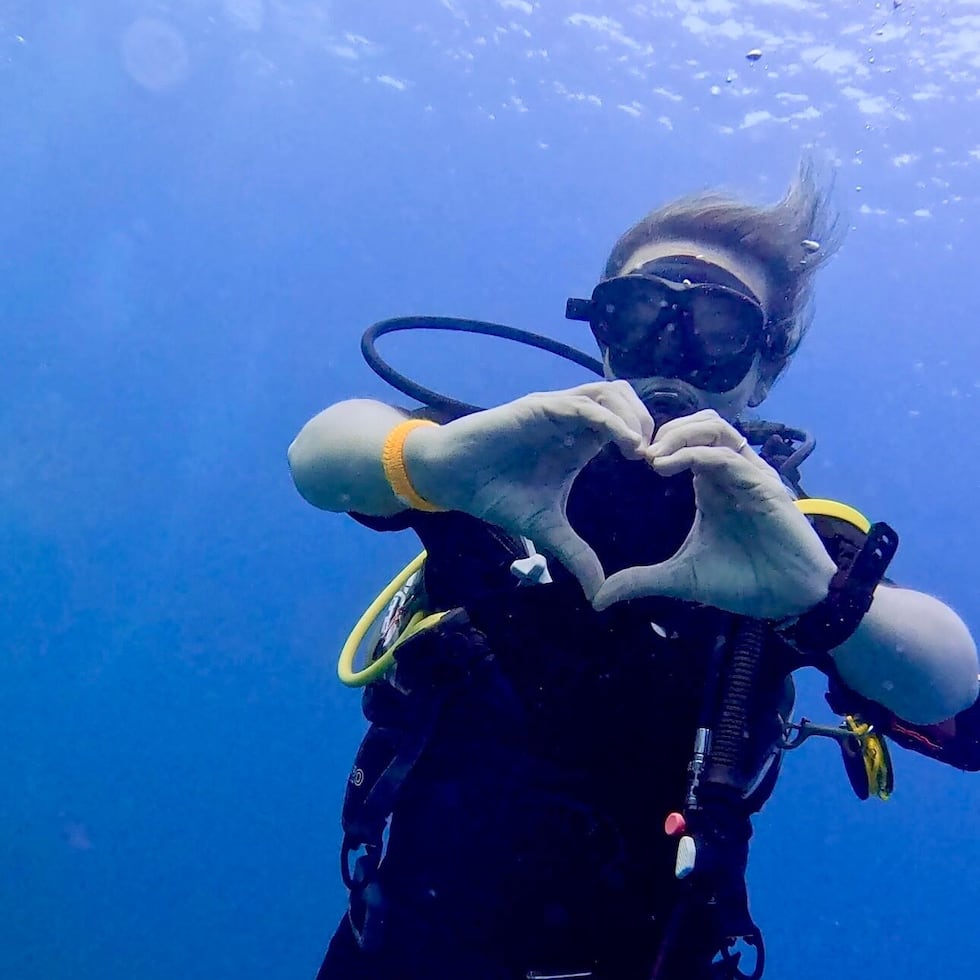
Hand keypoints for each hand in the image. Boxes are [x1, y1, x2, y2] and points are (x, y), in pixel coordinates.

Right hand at [405, 381, 653, 600]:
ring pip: (610, 392)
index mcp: (579, 440)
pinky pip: (584, 404)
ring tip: (642, 450)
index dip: (649, 438)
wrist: (453, 479)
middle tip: (657, 459)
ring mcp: (557, 409)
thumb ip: (576, 554)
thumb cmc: (496, 495)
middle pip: (626, 399)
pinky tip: (626, 445)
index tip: (660, 471)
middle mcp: (572, 419)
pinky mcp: (540, 407)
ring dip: (634, 416)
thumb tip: (599, 594)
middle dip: (648, 422)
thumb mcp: (546, 528)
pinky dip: (611, 420)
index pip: (627, 422)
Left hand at [592, 410, 835, 618]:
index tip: (626, 459)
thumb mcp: (680, 578)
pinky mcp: (764, 486)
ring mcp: (749, 475)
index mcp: (711, 485)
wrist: (788, 599)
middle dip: (666, 430)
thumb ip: (640, 580)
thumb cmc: (743, 582)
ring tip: (652, 456)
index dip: (657, 441)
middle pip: (700, 422)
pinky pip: (728, 455)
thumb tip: (598, 597)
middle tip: (637, 453)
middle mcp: (730, 473)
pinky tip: (666, 467)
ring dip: (680, 434)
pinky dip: (695, 453)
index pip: (686, 440)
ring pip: (715, 427)